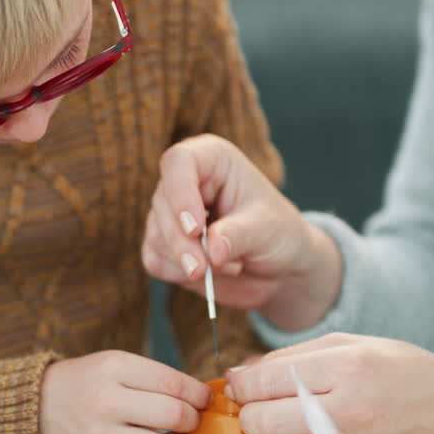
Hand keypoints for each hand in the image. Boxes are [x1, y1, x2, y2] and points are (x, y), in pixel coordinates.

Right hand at [39, 351, 211, 433]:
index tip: (203, 401)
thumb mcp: (114, 365)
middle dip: (192, 422)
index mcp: (115, 368)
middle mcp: (106, 401)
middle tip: (186, 423)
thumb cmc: (85, 386)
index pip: (176, 384)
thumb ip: (154, 378)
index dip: (199, 396)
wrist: (32, 409)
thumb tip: (201, 399)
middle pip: (176, 417)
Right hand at [142, 134, 343, 330]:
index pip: (179, 161)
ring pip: (156, 236)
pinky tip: (209, 273)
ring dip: (187, 261)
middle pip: (162, 204)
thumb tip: (211, 250)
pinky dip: (179, 274)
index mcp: (212, 160)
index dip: (181, 193)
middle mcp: (186, 182)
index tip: (195, 229)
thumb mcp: (266, 228)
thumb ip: (237, 235)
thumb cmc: (277, 233)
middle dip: (182, 243)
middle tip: (205, 267)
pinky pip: (154, 260)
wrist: (278, 267)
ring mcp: (171, 214)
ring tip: (230, 265)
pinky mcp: (164, 245)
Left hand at [225, 333, 433, 433]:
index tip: (241, 388)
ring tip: (299, 428)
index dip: (242, 386)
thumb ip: (295, 356)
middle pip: (264, 422)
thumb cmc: (405, 373)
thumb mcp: (355, 345)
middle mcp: (349, 409)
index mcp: (346, 366)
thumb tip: (241, 374)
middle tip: (263, 409)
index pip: (265, 381)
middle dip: (253, 415)